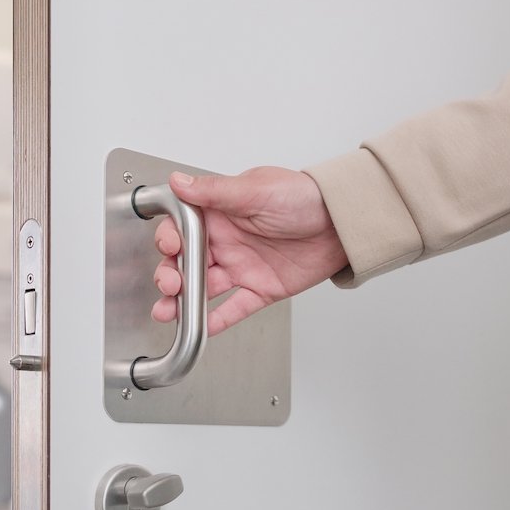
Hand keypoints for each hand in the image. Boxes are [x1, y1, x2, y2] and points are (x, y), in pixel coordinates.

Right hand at [152, 166, 348, 334]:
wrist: (341, 221)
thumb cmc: (303, 196)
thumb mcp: (256, 189)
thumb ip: (215, 191)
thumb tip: (179, 182)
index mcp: (220, 213)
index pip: (182, 228)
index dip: (170, 239)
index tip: (169, 246)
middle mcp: (227, 241)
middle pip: (186, 262)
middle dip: (171, 274)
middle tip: (169, 283)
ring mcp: (242, 266)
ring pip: (204, 287)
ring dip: (183, 301)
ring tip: (168, 311)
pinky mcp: (260, 288)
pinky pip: (235, 307)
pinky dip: (218, 319)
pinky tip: (202, 327)